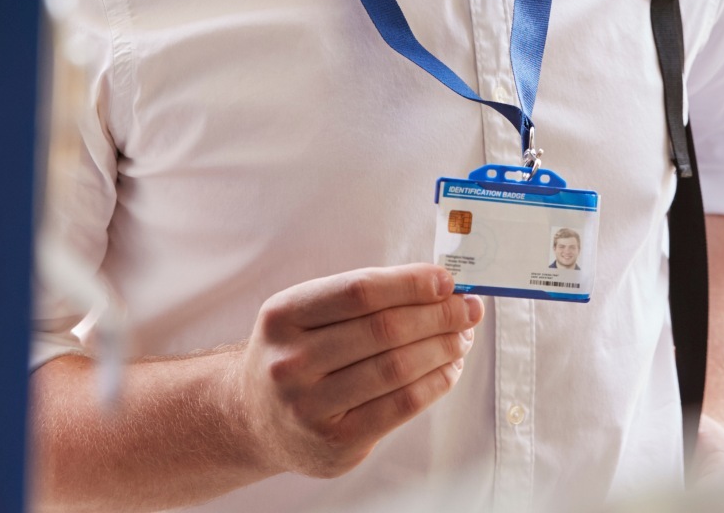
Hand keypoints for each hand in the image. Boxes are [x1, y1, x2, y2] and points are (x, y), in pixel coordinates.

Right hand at [234, 263, 482, 478]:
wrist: (255, 418)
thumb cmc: (297, 353)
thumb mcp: (307, 314)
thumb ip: (363, 297)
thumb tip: (439, 287)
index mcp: (283, 315)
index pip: (360, 291)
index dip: (411, 284)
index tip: (447, 281)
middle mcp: (291, 361)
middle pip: (384, 330)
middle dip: (438, 315)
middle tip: (468, 309)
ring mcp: (310, 406)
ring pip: (397, 368)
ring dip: (443, 348)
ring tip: (463, 336)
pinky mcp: (336, 442)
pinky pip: (401, 406)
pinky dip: (435, 383)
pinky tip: (449, 369)